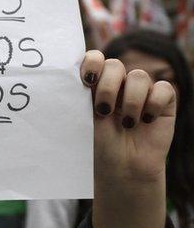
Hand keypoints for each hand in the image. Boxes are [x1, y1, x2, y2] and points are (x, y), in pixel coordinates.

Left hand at [81, 50, 175, 185]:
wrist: (120, 168)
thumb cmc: (96, 145)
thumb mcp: (81, 119)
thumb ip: (77, 96)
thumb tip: (64, 77)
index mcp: (94, 84)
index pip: (94, 59)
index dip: (91, 63)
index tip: (86, 80)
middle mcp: (117, 84)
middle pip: (114, 65)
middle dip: (107, 87)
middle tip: (104, 111)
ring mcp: (140, 91)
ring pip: (139, 76)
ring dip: (131, 101)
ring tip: (127, 124)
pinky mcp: (163, 102)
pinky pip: (163, 89)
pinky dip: (154, 105)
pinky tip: (146, 121)